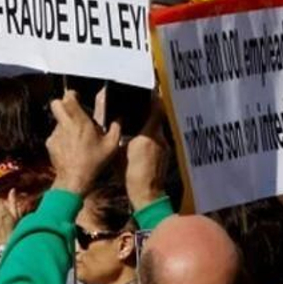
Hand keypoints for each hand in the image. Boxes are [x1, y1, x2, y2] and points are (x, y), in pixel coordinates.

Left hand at [47, 90, 120, 194]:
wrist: (74, 180)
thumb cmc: (93, 163)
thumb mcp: (111, 145)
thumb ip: (116, 128)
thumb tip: (119, 119)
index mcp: (80, 122)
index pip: (68, 98)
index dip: (72, 95)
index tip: (78, 98)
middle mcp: (65, 125)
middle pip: (56, 104)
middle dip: (63, 104)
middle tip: (73, 110)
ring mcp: (55, 134)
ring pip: (57, 120)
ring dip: (65, 123)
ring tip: (76, 135)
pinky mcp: (50, 144)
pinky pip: (55, 134)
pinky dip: (62, 136)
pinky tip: (71, 146)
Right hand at [126, 95, 171, 210]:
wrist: (147, 194)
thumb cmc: (131, 174)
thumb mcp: (119, 152)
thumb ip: (120, 136)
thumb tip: (118, 125)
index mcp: (149, 134)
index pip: (155, 109)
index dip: (154, 98)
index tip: (151, 88)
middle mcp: (160, 138)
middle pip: (158, 117)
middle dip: (151, 109)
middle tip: (142, 101)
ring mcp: (164, 147)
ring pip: (158, 128)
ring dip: (151, 122)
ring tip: (140, 118)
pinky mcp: (164, 155)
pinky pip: (158, 138)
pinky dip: (151, 134)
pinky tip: (142, 137)